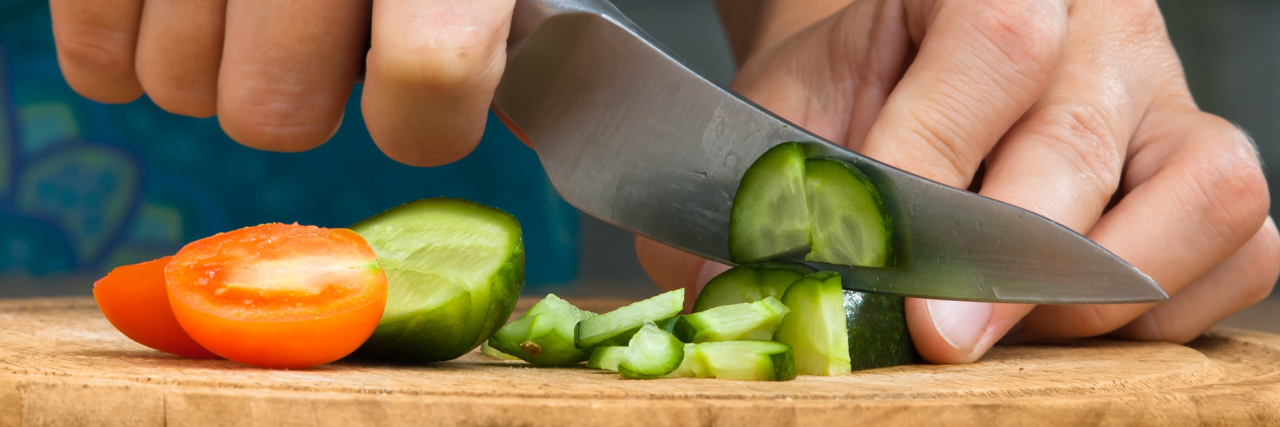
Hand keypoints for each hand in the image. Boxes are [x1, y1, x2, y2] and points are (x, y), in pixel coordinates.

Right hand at [49, 0, 513, 165]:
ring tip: (241, 22)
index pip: (428, 79)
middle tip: (309, 55)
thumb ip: (504, 25)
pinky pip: (91, 50)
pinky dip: (117, 56)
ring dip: (211, 77)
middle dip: (295, 106)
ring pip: (181, 88)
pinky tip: (163, 21)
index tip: (410, 106)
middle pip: (277, 113)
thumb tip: (542, 117)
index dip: (420, 122)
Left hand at [640, 0, 1277, 362]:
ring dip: (1103, 292)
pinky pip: (1245, 248)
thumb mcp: (795, 110)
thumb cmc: (858, 92)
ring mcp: (1168, 100)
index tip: (879, 261)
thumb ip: (766, 192)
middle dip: (1003, 266)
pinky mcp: (1203, 169)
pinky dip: (1174, 307)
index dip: (932, 160)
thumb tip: (723, 292)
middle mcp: (1102, 30)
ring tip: (1007, 332)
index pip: (994, 48)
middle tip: (938, 338)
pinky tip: (1076, 324)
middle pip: (1083, 140)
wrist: (910, 72)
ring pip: (1204, 194)